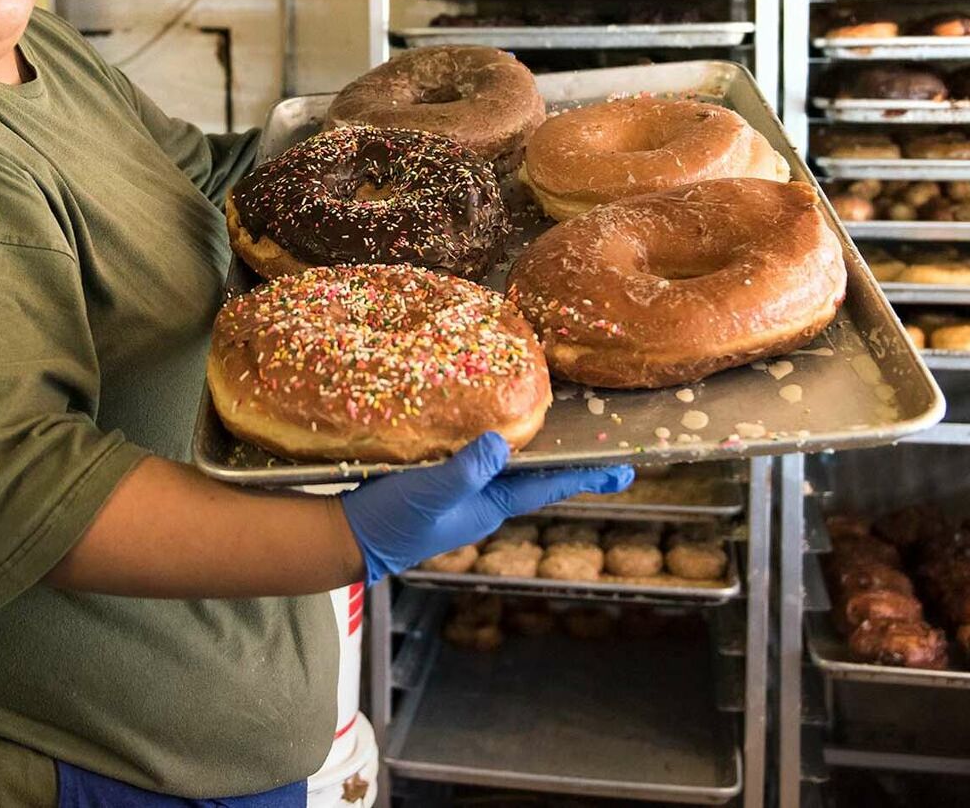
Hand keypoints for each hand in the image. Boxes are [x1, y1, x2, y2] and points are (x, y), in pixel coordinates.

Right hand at [337, 432, 635, 584]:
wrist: (346, 539)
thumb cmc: (391, 521)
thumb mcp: (431, 492)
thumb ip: (468, 468)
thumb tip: (505, 442)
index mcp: (489, 508)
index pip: (546, 487)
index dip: (584, 476)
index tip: (623, 470)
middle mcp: (482, 504)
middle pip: (533, 477)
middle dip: (565, 461)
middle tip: (602, 447)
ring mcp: (460, 498)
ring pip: (505, 469)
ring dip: (533, 452)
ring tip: (557, 431)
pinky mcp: (436, 487)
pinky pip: (476, 463)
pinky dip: (492, 447)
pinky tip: (489, 430)